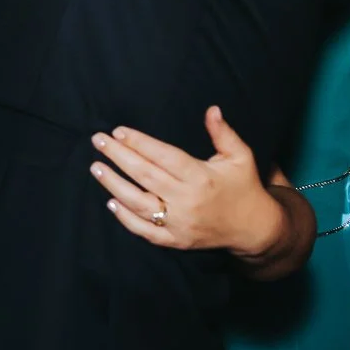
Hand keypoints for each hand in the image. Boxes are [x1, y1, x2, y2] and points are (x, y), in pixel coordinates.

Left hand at [90, 106, 307, 273]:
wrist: (253, 228)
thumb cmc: (244, 186)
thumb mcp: (240, 156)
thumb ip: (223, 133)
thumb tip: (211, 109)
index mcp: (201, 176)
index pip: (163, 156)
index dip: (139, 143)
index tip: (118, 131)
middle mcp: (188, 200)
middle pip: (145, 175)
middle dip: (118, 156)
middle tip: (98, 141)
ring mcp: (180, 223)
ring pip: (139, 203)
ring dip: (114, 185)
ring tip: (96, 168)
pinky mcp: (176, 240)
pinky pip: (145, 231)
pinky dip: (126, 219)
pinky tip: (111, 203)